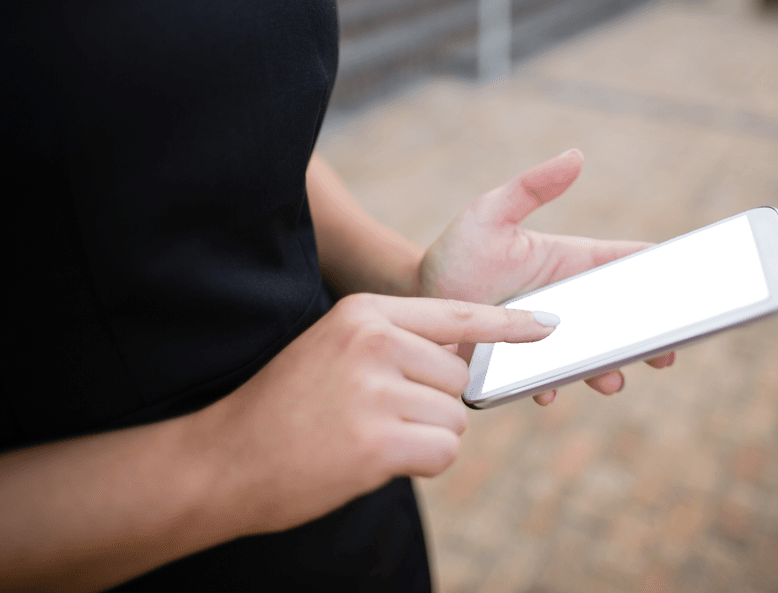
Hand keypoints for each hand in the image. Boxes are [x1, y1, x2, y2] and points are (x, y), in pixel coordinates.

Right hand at [200, 294, 557, 534]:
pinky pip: (443, 453)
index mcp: (365, 313)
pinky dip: (421, 463)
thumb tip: (466, 357)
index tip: (550, 327)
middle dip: (436, 405)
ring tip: (368, 437)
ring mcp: (375, 391)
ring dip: (425, 437)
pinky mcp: (378, 441)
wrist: (227, 459)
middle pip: (460, 377)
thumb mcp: (335, 349)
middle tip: (380, 417)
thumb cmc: (287, 406)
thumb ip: (396, 343)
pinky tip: (374, 460)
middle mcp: (374, 342)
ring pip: (454, 419)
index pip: (457, 314)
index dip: (508, 324)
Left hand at [416, 149, 675, 405]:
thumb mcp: (489, 213)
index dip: (660, 270)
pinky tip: (546, 392)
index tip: (691, 282)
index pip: (626, 261)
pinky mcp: (523, 366)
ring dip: (608, 369)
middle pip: (625, 318)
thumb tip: (576, 155)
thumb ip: (531, 188)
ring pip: (594, 355)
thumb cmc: (457, 253)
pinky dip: (552, 388)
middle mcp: (568, 302)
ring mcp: (548, 337)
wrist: (416, 298)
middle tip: (669, 351)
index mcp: (570, 262)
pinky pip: (548, 381)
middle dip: (651, 335)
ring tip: (612, 379)